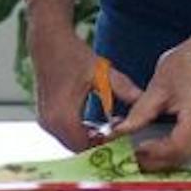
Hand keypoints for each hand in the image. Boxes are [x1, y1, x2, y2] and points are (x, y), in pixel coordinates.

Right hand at [29, 25, 141, 151]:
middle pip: (77, 148)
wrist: (48, 42)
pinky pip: (65, 133)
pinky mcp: (46, 116)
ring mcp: (45, 120)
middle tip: (117, 132)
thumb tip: (144, 101)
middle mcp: (50, 123)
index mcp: (63, 116)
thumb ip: (124, 89)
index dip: (104, 146)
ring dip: (89, 137)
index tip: (120, 137)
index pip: (84, 147)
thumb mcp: (102, 73)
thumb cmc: (73, 55)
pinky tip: (94, 121)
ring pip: (71, 141)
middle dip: (98, 143)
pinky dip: (80, 131)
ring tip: (108, 124)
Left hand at [112, 31, 190, 170]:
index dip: (153, 154)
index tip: (133, 151)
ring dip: (161, 159)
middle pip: (180, 157)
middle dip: (154, 161)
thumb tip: (118, 132)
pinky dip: (169, 153)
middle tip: (130, 157)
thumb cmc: (186, 66)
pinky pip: (187, 150)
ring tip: (138, 154)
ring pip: (183, 158)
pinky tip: (153, 149)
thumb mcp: (157, 88)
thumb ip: (139, 114)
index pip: (175, 148)